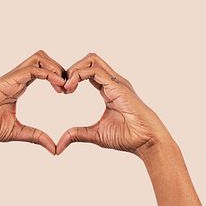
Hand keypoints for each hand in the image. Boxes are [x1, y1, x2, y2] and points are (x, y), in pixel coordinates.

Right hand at [0, 50, 66, 154]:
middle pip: (42, 58)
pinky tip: (58, 86)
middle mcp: (16, 78)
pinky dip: (48, 74)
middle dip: (59, 67)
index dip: (57, 77)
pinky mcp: (8, 80)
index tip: (67, 92)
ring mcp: (12, 77)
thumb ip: (35, 136)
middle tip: (69, 87)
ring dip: (55, 67)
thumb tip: (54, 148)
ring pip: (39, 57)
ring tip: (64, 86)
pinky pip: (32, 69)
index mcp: (18, 85)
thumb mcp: (17, 131)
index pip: (42, 70)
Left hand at [55, 53, 169, 158]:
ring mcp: (116, 82)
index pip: (88, 72)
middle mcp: (112, 82)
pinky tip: (70, 88)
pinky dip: (78, 75)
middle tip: (61, 87)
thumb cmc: (128, 137)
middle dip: (71, 68)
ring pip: (91, 59)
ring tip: (66, 87)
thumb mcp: (96, 134)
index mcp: (108, 89)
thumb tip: (59, 145)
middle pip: (89, 60)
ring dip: (74, 69)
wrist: (147, 141)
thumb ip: (77, 135)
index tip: (62, 92)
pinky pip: (94, 70)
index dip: (72, 78)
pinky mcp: (117, 85)